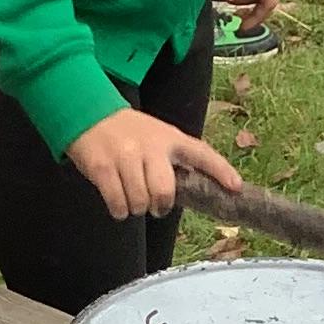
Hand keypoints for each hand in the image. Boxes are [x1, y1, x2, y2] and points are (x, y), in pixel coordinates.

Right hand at [65, 104, 243, 221]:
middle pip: (164, 192)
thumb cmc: (126, 131)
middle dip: (160, 206)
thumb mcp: (156, 135)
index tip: (236, 187)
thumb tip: (191, 188)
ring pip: (140, 202)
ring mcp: (125, 156)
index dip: (221, 171)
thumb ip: (172, 157)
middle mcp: (150, 146)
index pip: (201, 153)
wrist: (87, 112)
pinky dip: (119, 210)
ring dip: (136, 208)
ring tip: (130, 198)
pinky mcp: (103, 167)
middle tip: (155, 207)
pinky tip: (118, 204)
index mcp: (169, 138)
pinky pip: (118, 203)